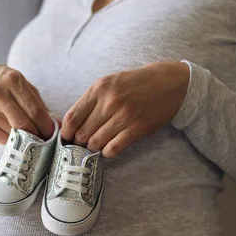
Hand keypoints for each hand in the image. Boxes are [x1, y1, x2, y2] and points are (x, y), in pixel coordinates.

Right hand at [0, 63, 53, 143]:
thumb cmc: (7, 83)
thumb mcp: (24, 85)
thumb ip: (39, 104)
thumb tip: (55, 125)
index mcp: (13, 80)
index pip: (34, 111)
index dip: (46, 127)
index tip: (52, 134)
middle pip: (23, 124)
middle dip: (38, 136)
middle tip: (45, 141)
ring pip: (12, 134)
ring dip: (25, 140)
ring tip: (31, 139)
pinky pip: (0, 138)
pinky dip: (12, 141)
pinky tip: (16, 138)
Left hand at [61, 62, 190, 157]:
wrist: (169, 83)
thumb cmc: (134, 84)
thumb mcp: (108, 83)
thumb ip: (89, 101)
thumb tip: (69, 125)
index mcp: (99, 89)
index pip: (72, 118)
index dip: (66, 133)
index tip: (66, 138)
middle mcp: (110, 102)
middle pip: (82, 133)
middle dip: (79, 142)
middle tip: (82, 144)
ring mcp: (124, 116)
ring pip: (96, 143)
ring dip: (93, 148)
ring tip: (97, 145)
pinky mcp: (137, 129)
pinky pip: (113, 149)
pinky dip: (107, 152)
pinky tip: (109, 147)